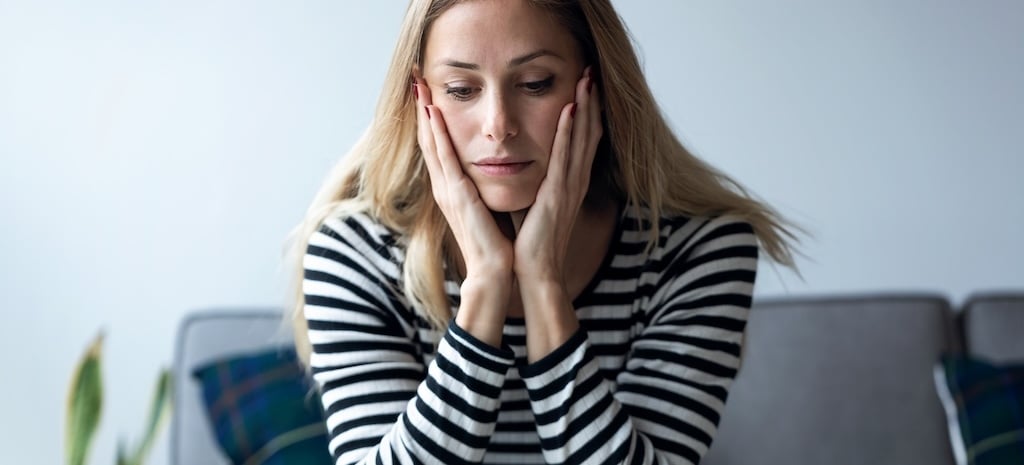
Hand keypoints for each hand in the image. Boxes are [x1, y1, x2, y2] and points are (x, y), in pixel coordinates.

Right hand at [414, 76, 512, 344]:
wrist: (494, 271)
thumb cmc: (495, 243)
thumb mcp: (486, 208)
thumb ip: (481, 190)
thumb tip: (488, 172)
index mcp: (452, 189)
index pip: (438, 146)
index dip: (431, 119)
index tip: (427, 92)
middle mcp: (445, 186)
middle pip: (429, 140)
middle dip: (422, 109)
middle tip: (415, 78)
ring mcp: (448, 190)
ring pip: (432, 144)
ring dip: (425, 114)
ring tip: (419, 87)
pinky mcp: (457, 195)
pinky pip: (445, 159)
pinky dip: (437, 135)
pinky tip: (433, 114)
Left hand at [512, 67, 602, 285]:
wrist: (535, 271)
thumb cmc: (531, 242)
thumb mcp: (535, 204)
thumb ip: (535, 184)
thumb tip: (522, 167)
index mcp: (569, 183)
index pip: (582, 140)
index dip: (586, 113)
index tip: (584, 87)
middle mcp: (574, 181)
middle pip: (588, 133)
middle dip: (591, 102)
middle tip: (591, 72)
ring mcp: (568, 186)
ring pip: (581, 138)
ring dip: (584, 107)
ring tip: (586, 80)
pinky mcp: (557, 194)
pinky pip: (565, 156)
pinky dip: (569, 132)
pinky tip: (570, 109)